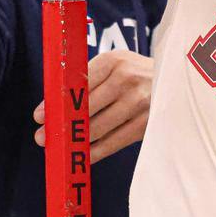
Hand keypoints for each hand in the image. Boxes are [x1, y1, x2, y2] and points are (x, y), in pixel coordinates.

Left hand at [33, 50, 152, 163]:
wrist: (177, 82)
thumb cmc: (135, 75)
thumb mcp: (116, 65)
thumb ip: (89, 80)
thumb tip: (53, 106)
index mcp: (114, 60)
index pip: (77, 84)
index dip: (56, 102)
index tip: (38, 116)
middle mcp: (127, 79)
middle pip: (86, 108)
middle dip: (61, 125)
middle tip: (43, 137)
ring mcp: (140, 102)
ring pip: (99, 127)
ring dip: (76, 141)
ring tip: (61, 147)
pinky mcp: (148, 122)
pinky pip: (115, 141)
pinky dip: (97, 151)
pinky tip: (84, 155)